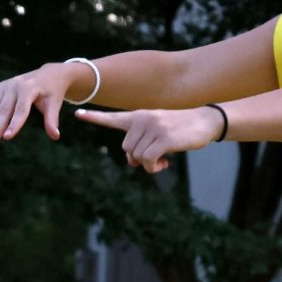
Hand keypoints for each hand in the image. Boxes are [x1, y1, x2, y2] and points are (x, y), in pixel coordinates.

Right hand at [0, 62, 73, 144]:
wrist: (47, 74)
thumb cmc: (52, 92)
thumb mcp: (54, 103)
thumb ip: (51, 119)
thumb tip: (55, 136)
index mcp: (28, 89)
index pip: (21, 110)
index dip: (15, 124)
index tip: (8, 138)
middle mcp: (13, 87)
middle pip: (4, 110)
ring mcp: (2, 88)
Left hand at [74, 105, 220, 173]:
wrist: (204, 121)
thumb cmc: (180, 129)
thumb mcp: (158, 134)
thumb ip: (142, 145)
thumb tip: (132, 162)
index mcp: (139, 116)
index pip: (113, 118)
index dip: (95, 118)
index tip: (78, 114)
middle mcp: (143, 119)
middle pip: (126, 148)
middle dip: (138, 159)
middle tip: (155, 159)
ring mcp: (153, 127)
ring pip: (137, 156)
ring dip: (149, 165)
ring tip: (163, 159)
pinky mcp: (164, 138)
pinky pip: (148, 160)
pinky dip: (153, 167)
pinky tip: (164, 163)